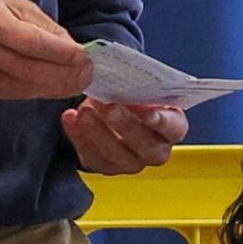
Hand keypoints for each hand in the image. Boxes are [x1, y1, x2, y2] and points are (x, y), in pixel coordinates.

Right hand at [0, 0, 94, 101]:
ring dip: (58, 87)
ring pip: (26, 88)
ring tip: (79, 81)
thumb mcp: (6, 2)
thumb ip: (40, 24)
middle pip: (32, 72)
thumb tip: (71, 46)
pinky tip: (56, 85)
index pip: (32, 43)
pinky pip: (16, 94)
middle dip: (66, 75)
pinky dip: (40, 90)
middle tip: (89, 73)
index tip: (85, 55)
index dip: (62, 53)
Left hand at [62, 98, 188, 175]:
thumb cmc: (133, 97)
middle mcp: (155, 150)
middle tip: (111, 109)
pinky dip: (78, 137)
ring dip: (98, 133)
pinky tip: (70, 118)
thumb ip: (138, 87)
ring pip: (117, 156)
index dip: (161, 121)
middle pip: (145, 146)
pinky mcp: (106, 166)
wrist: (114, 109)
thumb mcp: (140, 88)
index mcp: (172, 128)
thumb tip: (123, 76)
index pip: (173, 128)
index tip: (147, 110)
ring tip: (84, 112)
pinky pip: (92, 157)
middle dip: (127, 127)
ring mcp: (131, 162)